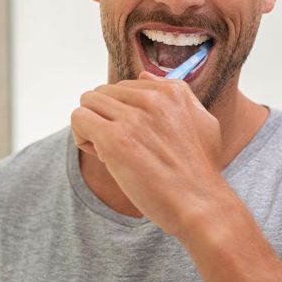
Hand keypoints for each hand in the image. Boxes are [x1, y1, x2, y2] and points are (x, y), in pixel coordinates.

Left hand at [71, 72, 224, 237]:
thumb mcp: (202, 121)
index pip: (124, 87)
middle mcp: (152, 99)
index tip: (134, 136)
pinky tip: (100, 155)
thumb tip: (143, 75)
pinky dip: (81, 136)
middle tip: (120, 146)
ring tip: (108, 151)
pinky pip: (79, 118)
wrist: (201, 206)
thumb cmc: (200, 170)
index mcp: (171, 91)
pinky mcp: (115, 139)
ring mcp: (132, 118)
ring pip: (88, 102)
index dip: (123, 112)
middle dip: (104, 118)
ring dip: (92, 127)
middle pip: (103, 92)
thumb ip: (176, 93)